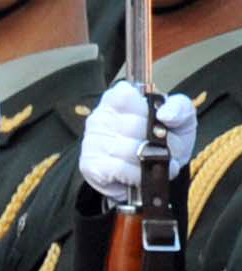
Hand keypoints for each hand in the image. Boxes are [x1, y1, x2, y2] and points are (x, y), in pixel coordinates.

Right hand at [79, 80, 197, 203]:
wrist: (153, 169)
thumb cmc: (164, 138)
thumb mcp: (181, 119)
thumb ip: (179, 108)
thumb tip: (164, 115)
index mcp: (118, 98)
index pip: (126, 96)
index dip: (145, 110)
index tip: (157, 120)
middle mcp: (100, 116)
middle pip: (132, 126)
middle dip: (155, 140)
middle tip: (163, 146)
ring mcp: (91, 141)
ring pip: (126, 150)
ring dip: (149, 160)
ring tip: (156, 161)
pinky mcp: (90, 165)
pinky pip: (118, 169)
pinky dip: (135, 174)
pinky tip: (139, 173)